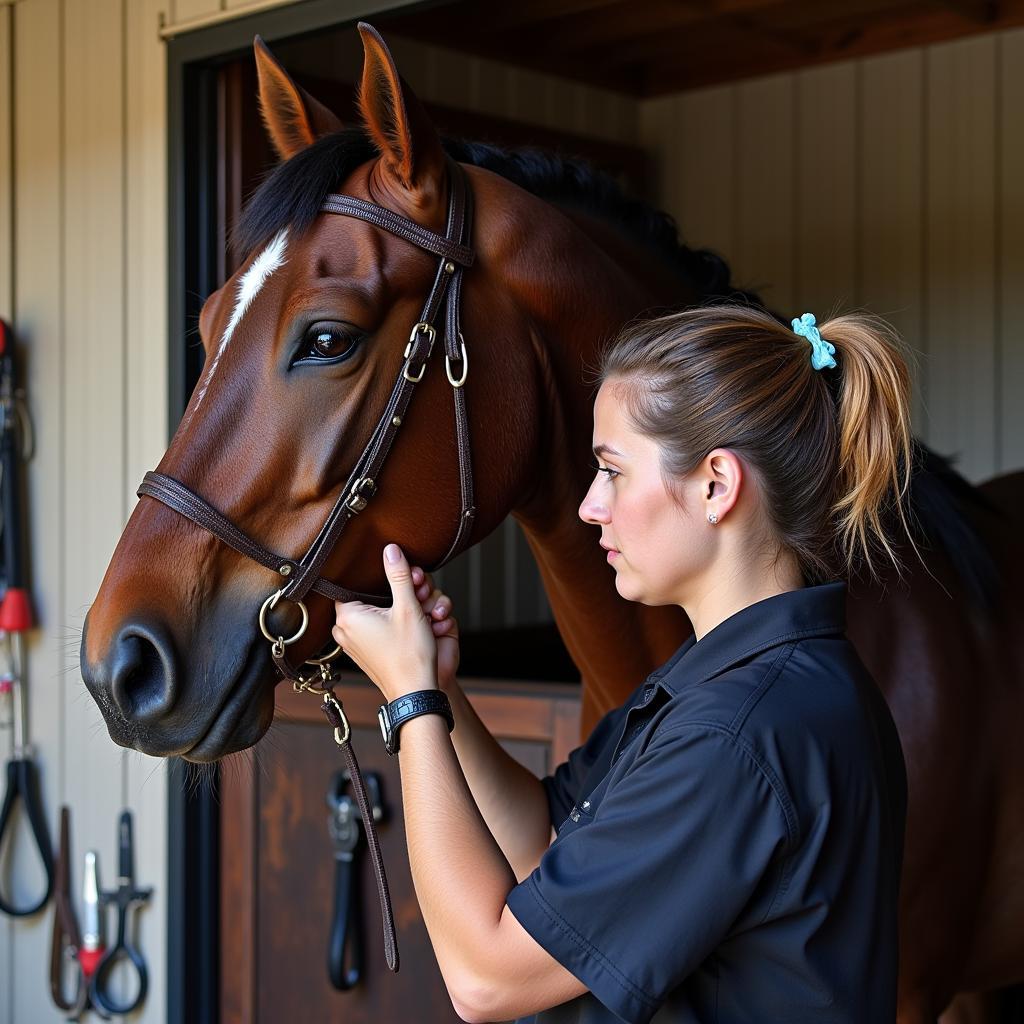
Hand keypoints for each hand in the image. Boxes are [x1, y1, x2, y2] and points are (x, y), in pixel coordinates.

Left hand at [333, 543, 437, 702]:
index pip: (357, 581)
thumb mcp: (408, 608)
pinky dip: (397, 624)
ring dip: (402, 608)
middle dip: (399, 593)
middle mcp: (345, 630)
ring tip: (422, 616)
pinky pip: (379, 627)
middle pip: (372, 595)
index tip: (404, 579)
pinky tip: (415, 629)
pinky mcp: (366, 652)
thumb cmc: (410, 656)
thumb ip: (399, 575)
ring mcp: (354, 643)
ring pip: (379, 610)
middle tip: (419, 597)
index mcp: (347, 616)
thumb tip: (391, 550)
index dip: (383, 576)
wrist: (415, 693)